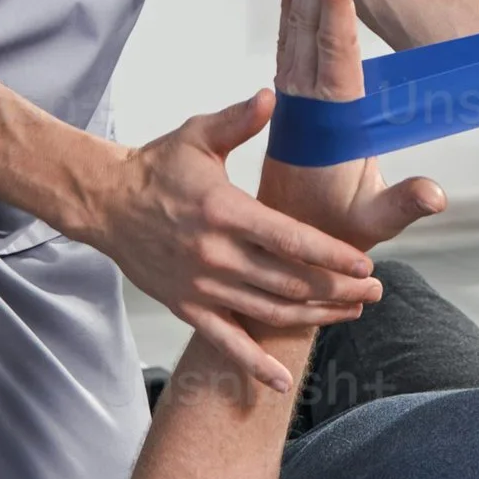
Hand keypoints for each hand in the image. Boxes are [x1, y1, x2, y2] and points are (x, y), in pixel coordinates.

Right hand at [87, 90, 384, 391]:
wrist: (104, 202)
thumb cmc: (157, 167)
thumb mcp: (198, 135)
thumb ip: (239, 120)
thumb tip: (271, 96)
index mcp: (225, 211)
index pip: (290, 239)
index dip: (331, 255)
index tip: (364, 265)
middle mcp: (216, 254)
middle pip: (289, 280)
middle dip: (337, 290)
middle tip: (373, 292)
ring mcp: (201, 285)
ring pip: (268, 310)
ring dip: (313, 317)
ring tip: (351, 314)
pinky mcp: (186, 306)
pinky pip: (224, 341)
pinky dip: (253, 366)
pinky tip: (280, 383)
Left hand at [265, 0, 448, 262]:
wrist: (280, 252)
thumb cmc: (334, 237)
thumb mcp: (372, 225)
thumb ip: (402, 206)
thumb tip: (436, 195)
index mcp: (329, 121)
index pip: (334, 56)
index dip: (336, 11)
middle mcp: (306, 101)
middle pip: (311, 26)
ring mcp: (295, 98)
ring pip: (298, 27)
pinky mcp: (293, 100)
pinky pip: (292, 43)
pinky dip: (292, 8)